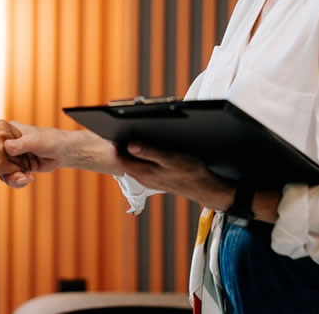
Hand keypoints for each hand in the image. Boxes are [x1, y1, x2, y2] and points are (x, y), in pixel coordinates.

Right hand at [0, 123, 122, 187]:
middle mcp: (8, 144)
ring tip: (25, 179)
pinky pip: (12, 176)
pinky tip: (28, 179)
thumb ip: (20, 144)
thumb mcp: (35, 141)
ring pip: (3, 171)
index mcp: (8, 132)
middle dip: (2, 172)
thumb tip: (7, 147)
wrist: (64, 152)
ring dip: (13, 178)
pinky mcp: (19, 166)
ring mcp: (13, 156)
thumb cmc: (51, 140)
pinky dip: (19, 181)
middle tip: (13, 177)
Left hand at [114, 142, 231, 209]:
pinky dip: (137, 157)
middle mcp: (142, 177)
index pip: (118, 159)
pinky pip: (139, 167)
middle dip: (119, 146)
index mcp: (144, 172)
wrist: (204, 187)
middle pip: (122, 161)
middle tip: (121, 130)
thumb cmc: (190, 172)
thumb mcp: (170, 158)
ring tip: (131, 136)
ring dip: (128, 152)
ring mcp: (148, 179)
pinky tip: (143, 149)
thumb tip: (130, 145)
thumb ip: (149, 152)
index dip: (114, 145)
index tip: (115, 131)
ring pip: (130, 164)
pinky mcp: (154, 179)